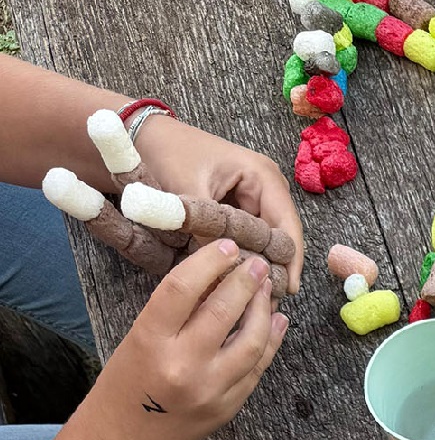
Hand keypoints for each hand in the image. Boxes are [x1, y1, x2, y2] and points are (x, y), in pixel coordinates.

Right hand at [82, 239, 287, 439]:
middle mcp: (182, 365)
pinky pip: (258, 367)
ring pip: (251, 340)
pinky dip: (270, 341)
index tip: (229, 246)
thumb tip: (220, 277)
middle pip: (223, 311)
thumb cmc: (125, 384)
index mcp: (150, 341)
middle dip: (246, 281)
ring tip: (268, 291)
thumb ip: (176, 312)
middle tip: (258, 264)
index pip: (183, 288)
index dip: (210, 262)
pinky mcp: (229, 406)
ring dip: (265, 310)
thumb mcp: (138, 339)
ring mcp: (211, 389)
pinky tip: (276, 321)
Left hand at [136, 114, 304, 291]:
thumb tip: (224, 269)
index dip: (290, 259)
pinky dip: (243, 256)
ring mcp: (252, 198)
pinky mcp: (237, 207)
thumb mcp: (186, 191)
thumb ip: (207, 230)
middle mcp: (265, 188)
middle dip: (276, 266)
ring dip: (259, 264)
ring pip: (264, 239)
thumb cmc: (166, 153)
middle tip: (269, 301)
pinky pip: (247, 237)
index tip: (286, 289)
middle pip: (281, 235)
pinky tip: (238, 278)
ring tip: (256, 296)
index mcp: (263, 177)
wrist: (139, 137)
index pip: (287, 225)